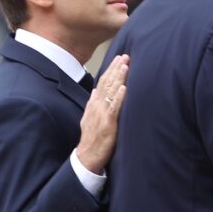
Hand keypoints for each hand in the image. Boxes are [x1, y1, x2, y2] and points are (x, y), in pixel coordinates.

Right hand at [75, 55, 129, 173]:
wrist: (87, 156)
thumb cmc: (91, 138)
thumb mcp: (88, 117)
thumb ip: (93, 104)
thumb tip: (96, 91)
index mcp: (93, 104)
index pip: (102, 82)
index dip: (111, 69)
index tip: (119, 58)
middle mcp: (96, 106)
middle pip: (107, 83)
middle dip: (116, 68)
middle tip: (125, 56)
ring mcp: (102, 114)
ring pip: (111, 92)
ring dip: (118, 78)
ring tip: (125, 65)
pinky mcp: (108, 124)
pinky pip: (114, 108)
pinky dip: (119, 97)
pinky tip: (124, 88)